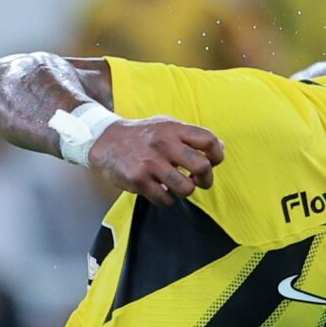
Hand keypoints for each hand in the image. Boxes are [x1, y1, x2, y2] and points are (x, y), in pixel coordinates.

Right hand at [89, 116, 223, 205]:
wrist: (105, 140)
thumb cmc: (142, 135)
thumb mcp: (167, 126)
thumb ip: (193, 136)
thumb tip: (221, 147)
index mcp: (174, 129)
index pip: (209, 140)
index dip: (217, 156)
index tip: (211, 163)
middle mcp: (164, 144)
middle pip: (202, 167)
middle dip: (206, 180)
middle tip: (198, 181)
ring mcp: (150, 162)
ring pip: (186, 188)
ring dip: (185, 192)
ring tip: (178, 186)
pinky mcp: (138, 179)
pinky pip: (165, 199)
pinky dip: (168, 200)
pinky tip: (162, 191)